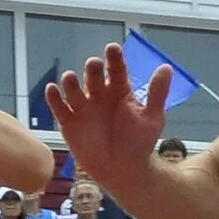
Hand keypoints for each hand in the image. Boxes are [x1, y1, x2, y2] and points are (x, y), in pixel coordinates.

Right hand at [45, 43, 171, 192]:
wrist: (124, 171)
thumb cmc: (139, 143)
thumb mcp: (152, 117)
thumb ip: (157, 93)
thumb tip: (166, 67)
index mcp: (119, 90)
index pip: (116, 69)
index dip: (114, 58)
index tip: (112, 48)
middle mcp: (99, 94)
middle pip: (93, 76)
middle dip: (92, 69)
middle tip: (93, 64)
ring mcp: (83, 108)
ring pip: (74, 89)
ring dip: (71, 82)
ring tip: (70, 78)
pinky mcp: (69, 122)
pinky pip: (60, 108)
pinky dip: (54, 99)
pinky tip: (52, 90)